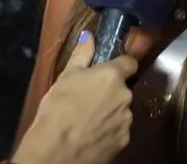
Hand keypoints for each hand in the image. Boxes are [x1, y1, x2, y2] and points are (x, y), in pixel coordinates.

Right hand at [13, 32, 136, 163]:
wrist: (56, 152)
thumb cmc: (58, 109)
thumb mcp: (66, 77)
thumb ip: (82, 54)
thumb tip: (89, 36)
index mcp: (112, 76)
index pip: (129, 63)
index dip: (120, 65)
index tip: (108, 69)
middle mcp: (125, 96)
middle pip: (123, 89)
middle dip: (110, 92)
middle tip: (88, 98)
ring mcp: (127, 120)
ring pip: (121, 110)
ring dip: (110, 111)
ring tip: (87, 119)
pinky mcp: (124, 141)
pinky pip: (119, 129)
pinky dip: (109, 130)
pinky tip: (91, 133)